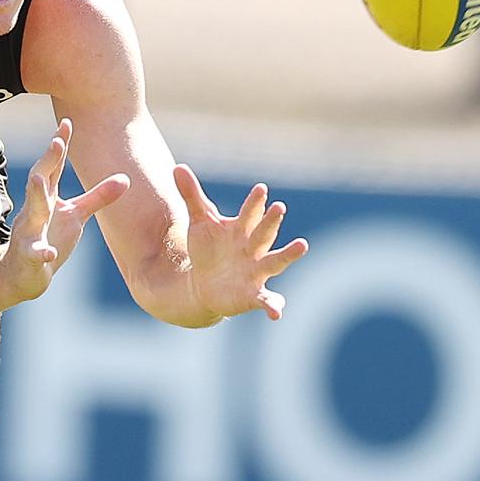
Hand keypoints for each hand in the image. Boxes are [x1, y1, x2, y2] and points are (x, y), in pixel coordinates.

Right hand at [5, 119, 129, 301]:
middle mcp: (35, 209)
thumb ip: (98, 197)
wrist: (22, 273)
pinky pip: (34, 253)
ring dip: (35, 195)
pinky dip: (40, 252)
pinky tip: (48, 253)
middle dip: (47, 161)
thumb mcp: (76, 215)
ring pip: (31, 212)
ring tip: (39, 181)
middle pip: (40, 181)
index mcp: (48, 197)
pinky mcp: (29, 256)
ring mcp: (29, 231)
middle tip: (56, 141)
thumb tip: (126, 178)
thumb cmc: (50, 237)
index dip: (59, 145)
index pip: (53, 167)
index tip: (66, 123)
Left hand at [173, 164, 308, 320]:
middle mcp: (254, 248)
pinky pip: (267, 300)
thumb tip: (177, 167)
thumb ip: (192, 196)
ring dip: (289, 254)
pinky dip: (273, 306)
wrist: (205, 284)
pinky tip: (277, 312)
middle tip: (279, 207)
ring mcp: (257, 271)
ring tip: (302, 245)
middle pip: (264, 232)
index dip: (255, 202)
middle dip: (271, 220)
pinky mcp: (253, 294)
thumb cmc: (208, 248)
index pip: (250, 213)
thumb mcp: (200, 222)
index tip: (260, 189)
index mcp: (243, 230)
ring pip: (276, 261)